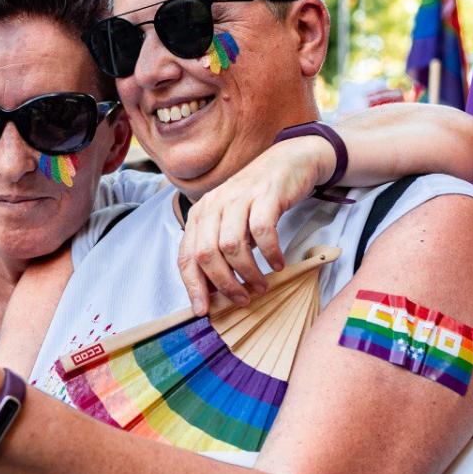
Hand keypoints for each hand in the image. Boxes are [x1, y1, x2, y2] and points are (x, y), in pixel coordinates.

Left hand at [178, 135, 331, 314]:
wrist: (286, 162)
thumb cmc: (256, 200)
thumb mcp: (230, 223)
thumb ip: (219, 250)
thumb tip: (213, 292)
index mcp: (199, 215)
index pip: (186, 256)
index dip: (193, 286)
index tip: (203, 311)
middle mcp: (213, 205)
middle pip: (206, 254)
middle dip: (224, 284)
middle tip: (242, 300)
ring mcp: (237, 199)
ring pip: (231, 246)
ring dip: (247, 272)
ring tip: (261, 286)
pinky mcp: (264, 196)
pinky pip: (261, 232)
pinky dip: (269, 253)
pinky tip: (278, 264)